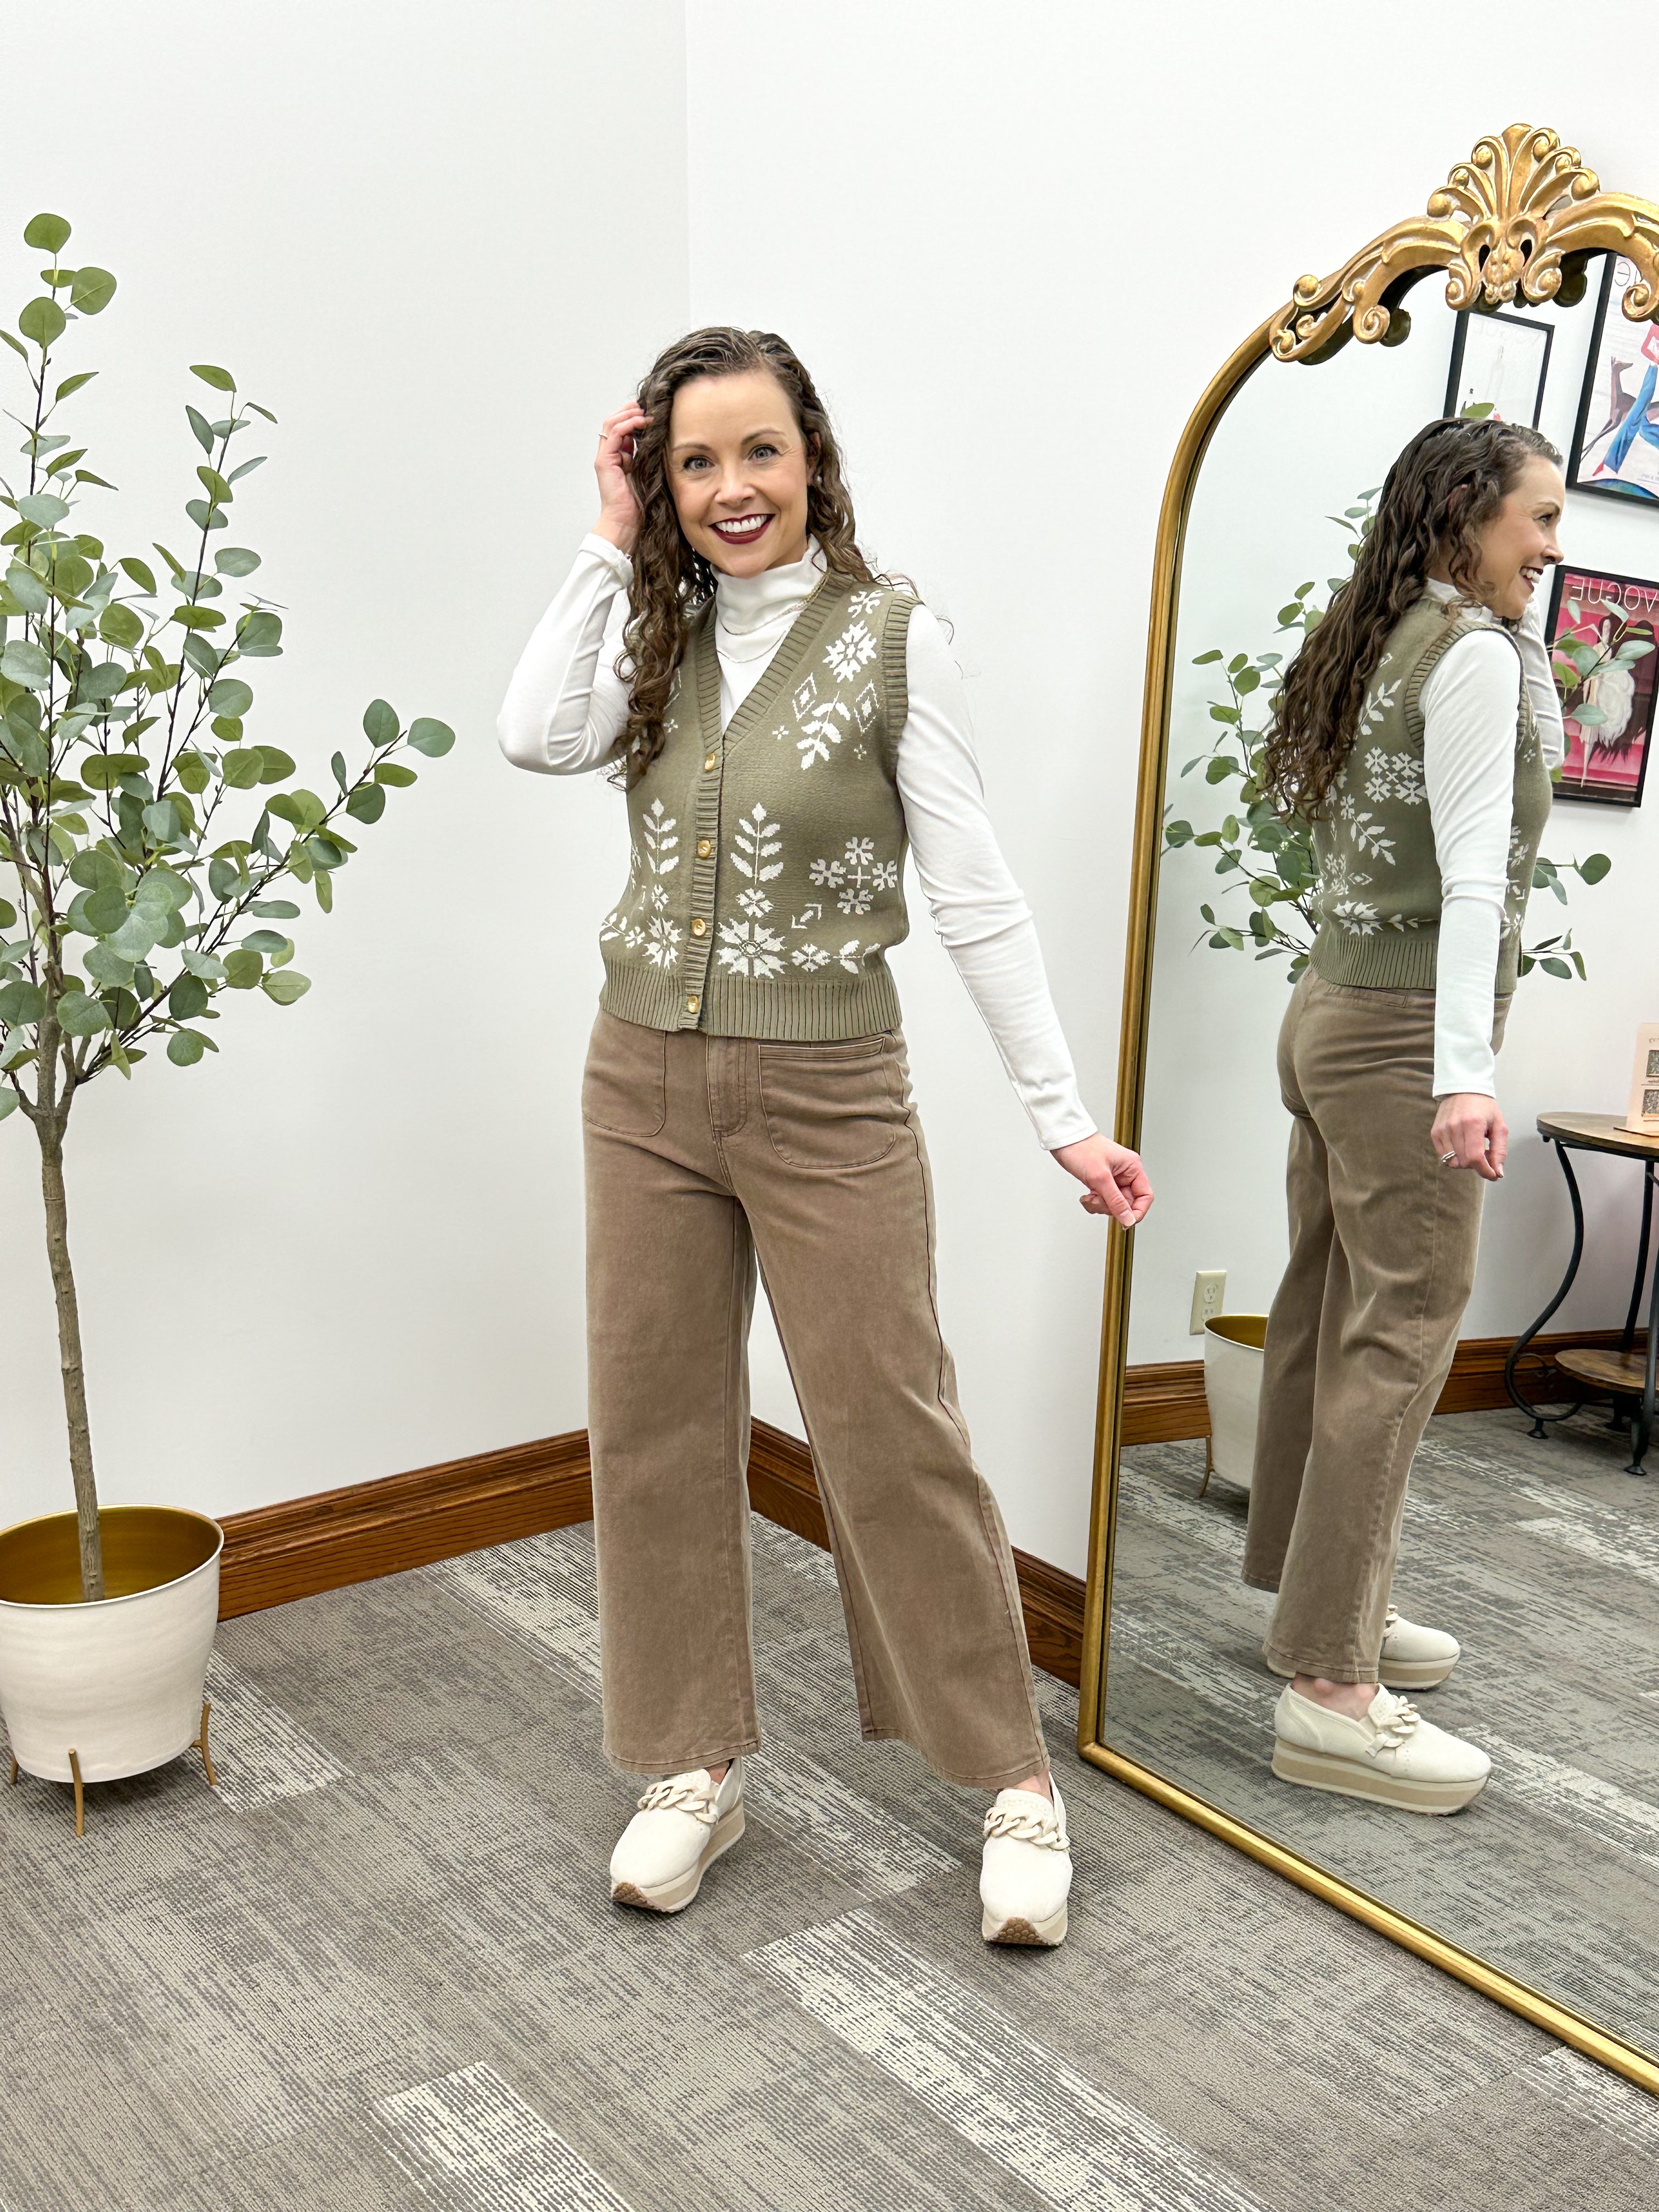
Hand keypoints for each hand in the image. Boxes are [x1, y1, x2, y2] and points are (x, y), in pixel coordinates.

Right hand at [593, 401, 647, 554]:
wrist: (625, 524)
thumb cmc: (638, 507)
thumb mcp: (648, 475)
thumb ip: (649, 459)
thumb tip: (662, 443)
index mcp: (618, 457)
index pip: (622, 428)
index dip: (635, 417)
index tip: (652, 413)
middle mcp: (609, 455)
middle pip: (614, 421)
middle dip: (631, 410)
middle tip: (649, 407)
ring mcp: (605, 457)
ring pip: (612, 423)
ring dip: (629, 414)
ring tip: (646, 412)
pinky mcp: (605, 461)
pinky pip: (615, 434)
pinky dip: (628, 424)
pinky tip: (642, 422)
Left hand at [1051, 1133, 1153, 1225]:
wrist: (1064, 1141)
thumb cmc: (1082, 1149)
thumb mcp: (1100, 1178)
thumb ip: (1116, 1201)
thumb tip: (1128, 1219)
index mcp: (1132, 1168)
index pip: (1145, 1196)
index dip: (1137, 1211)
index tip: (1126, 1221)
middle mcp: (1125, 1174)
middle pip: (1128, 1203)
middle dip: (1111, 1207)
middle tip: (1099, 1201)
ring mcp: (1113, 1179)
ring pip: (1114, 1204)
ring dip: (1101, 1205)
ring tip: (1090, 1195)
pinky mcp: (1102, 1183)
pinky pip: (1104, 1201)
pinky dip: (1094, 1202)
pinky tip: (1087, 1195)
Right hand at [1430, 1092, 1506, 1179]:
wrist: (1463, 1089)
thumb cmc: (1484, 1107)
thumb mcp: (1499, 1125)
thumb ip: (1500, 1150)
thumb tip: (1498, 1172)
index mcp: (1473, 1124)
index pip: (1475, 1158)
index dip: (1484, 1171)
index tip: (1492, 1174)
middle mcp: (1455, 1127)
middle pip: (1464, 1162)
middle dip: (1477, 1165)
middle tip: (1485, 1155)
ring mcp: (1442, 1130)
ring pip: (1453, 1162)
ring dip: (1465, 1162)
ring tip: (1473, 1150)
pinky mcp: (1435, 1132)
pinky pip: (1443, 1156)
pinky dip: (1454, 1157)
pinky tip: (1462, 1147)